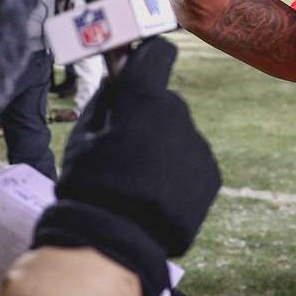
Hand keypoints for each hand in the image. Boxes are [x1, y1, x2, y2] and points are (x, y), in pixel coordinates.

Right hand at [34, 37, 220, 295]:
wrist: (116, 242)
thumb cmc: (90, 185)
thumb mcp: (82, 139)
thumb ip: (104, 101)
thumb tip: (118, 76)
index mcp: (144, 98)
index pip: (159, 53)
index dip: (149, 57)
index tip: (140, 67)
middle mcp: (179, 112)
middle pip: (165, 104)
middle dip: (148, 119)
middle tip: (126, 151)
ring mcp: (199, 143)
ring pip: (179, 136)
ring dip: (164, 150)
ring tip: (140, 184)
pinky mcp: (212, 172)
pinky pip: (193, 163)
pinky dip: (178, 174)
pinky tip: (159, 197)